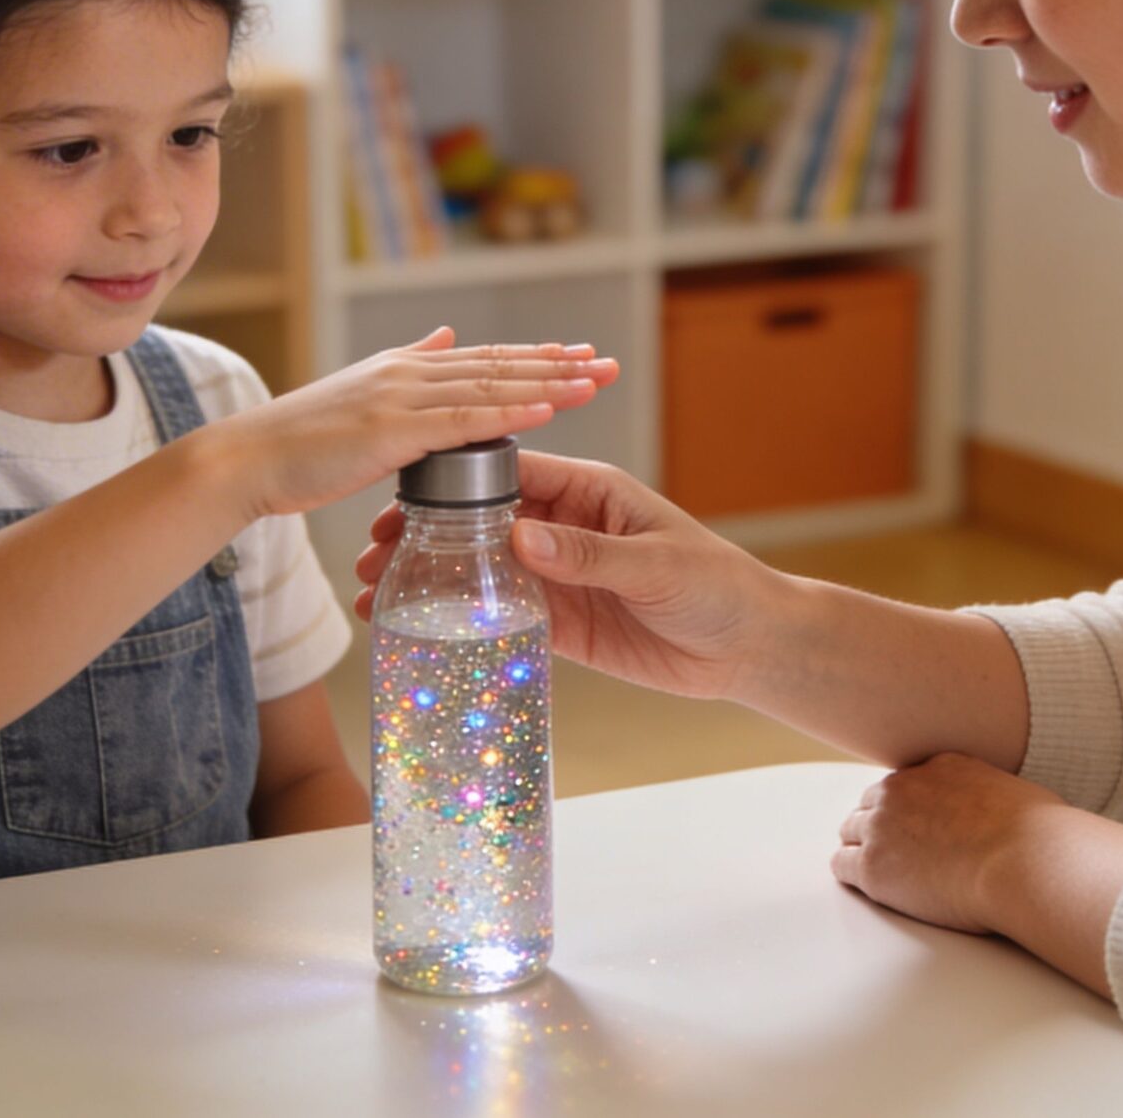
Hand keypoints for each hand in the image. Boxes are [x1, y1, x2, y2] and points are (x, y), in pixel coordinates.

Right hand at [204, 328, 614, 521]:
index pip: (484, 358)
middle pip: (499, 365)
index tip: (579, 354)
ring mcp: (402, 398)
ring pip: (490, 387)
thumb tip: (446, 336)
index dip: (535, 356)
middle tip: (608, 363)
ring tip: (594, 382)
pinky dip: (508, 413)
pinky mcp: (392, 430)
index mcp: (406, 368)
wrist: (249, 458)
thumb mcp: (361, 392)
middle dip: (558, 365)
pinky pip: (463, 421)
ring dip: (547, 385)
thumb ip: (409, 364)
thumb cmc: (300, 441)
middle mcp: (410, 373)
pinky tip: (544, 410)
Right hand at [354, 450, 782, 701]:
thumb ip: (587, 554)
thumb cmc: (717, 586)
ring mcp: (560, 576)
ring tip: (378, 596)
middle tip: (372, 554)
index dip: (454, 486)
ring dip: (434, 580)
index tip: (403, 500)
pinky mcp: (562, 623)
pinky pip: (504, 617)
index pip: (510, 473)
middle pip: (482, 522)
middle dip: (427, 534)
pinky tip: (422, 631)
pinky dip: (464, 623)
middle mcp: (566, 527)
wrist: (749, 648)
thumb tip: (521, 536)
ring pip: (483, 570)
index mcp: (589, 491)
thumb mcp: (654, 564)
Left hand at [831, 753, 1074, 934]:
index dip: (912, 810)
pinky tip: (876, 887)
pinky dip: (855, 875)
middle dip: (884, 827)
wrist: (1028, 861)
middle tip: (901, 855)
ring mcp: (883, 825)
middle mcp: (904, 787)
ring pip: (851, 831)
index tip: (922, 830)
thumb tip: (1012, 819)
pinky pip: (842, 864)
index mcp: (940, 766)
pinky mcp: (874, 866)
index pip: (907, 783)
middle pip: (872, 804)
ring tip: (889, 873)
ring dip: (866, 848)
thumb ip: (996, 800)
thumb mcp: (1019, 796)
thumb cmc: (1042, 838)